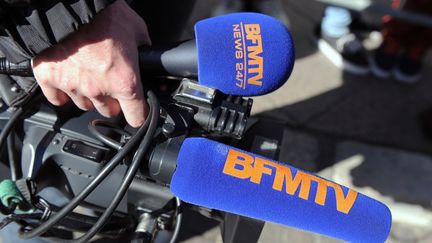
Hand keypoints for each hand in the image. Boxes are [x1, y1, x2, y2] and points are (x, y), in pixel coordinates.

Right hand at [32, 0, 150, 126]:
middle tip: (111, 82)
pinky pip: (56, 98)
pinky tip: (68, 79)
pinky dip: (62, 92)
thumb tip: (146, 54)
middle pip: (109, 111)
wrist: (70, 3)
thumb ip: (143, 49)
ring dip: (89, 94)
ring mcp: (72, 86)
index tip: (138, 114)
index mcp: (124, 81)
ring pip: (84, 104)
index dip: (139, 115)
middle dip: (113, 100)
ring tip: (89, 75)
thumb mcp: (137, 30)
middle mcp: (98, 89)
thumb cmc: (104, 15)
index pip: (136, 116)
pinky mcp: (50, 78)